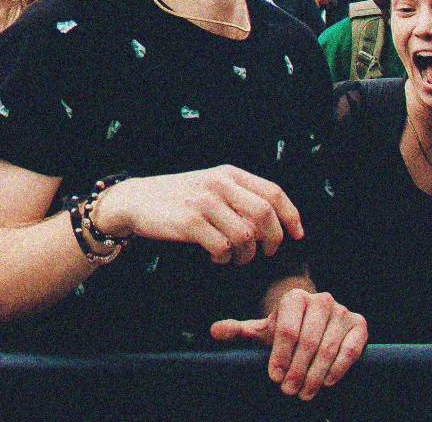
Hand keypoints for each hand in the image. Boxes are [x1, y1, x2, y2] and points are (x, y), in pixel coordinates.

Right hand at [95, 166, 303, 265]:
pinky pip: (222, 247)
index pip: (273, 193)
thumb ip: (238, 195)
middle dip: (272, 240)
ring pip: (245, 235)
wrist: (135, 200)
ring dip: (246, 254)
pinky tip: (215, 256)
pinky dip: (224, 258)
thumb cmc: (177, 197)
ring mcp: (203, 202)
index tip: (296, 235)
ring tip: (235, 257)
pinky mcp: (190, 222)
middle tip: (265, 252)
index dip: (291, 216)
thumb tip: (274, 221)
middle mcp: (218, 184)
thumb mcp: (209, 184)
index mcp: (228, 173)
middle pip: (264, 214)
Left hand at [211, 286, 366, 400]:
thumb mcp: (262, 328)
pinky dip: (339, 368)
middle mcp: (321, 300)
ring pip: (329, 348)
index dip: (280, 356)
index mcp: (294, 297)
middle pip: (308, 341)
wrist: (315, 318)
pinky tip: (327, 382)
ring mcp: (342, 312)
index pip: (287, 330)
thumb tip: (214, 331)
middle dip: (297, 370)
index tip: (275, 378)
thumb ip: (239, 330)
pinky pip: (351, 350)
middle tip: (290, 391)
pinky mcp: (360, 324)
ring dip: (316, 374)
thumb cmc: (286, 328)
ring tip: (305, 392)